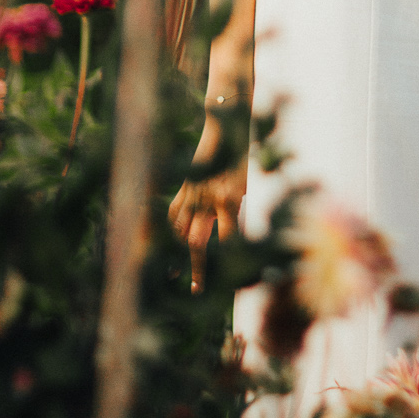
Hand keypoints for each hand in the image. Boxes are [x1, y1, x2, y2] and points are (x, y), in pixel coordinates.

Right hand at [167, 166, 243, 293]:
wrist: (225, 127)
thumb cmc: (242, 157)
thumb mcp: (247, 185)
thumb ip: (237, 211)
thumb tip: (233, 237)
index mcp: (229, 200)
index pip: (228, 240)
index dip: (229, 260)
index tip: (232, 279)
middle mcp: (207, 201)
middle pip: (197, 243)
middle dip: (197, 268)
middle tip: (196, 290)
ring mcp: (193, 194)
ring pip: (179, 230)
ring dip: (176, 252)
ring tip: (173, 272)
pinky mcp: (185, 186)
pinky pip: (173, 212)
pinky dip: (171, 227)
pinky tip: (171, 240)